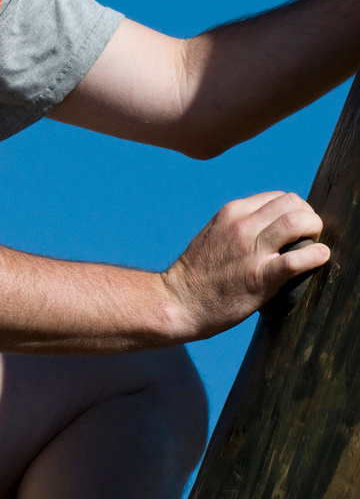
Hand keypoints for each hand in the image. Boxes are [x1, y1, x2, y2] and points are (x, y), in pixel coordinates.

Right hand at [161, 192, 328, 340]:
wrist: (179, 301)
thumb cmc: (198, 274)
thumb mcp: (215, 235)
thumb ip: (240, 227)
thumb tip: (271, 227)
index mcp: (232, 213)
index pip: (278, 197)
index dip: (296, 209)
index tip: (298, 226)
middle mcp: (242, 226)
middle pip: (292, 203)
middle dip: (309, 216)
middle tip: (310, 235)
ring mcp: (251, 251)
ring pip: (297, 222)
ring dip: (314, 230)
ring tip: (315, 244)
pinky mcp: (259, 277)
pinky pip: (296, 260)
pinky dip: (315, 256)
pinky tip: (319, 257)